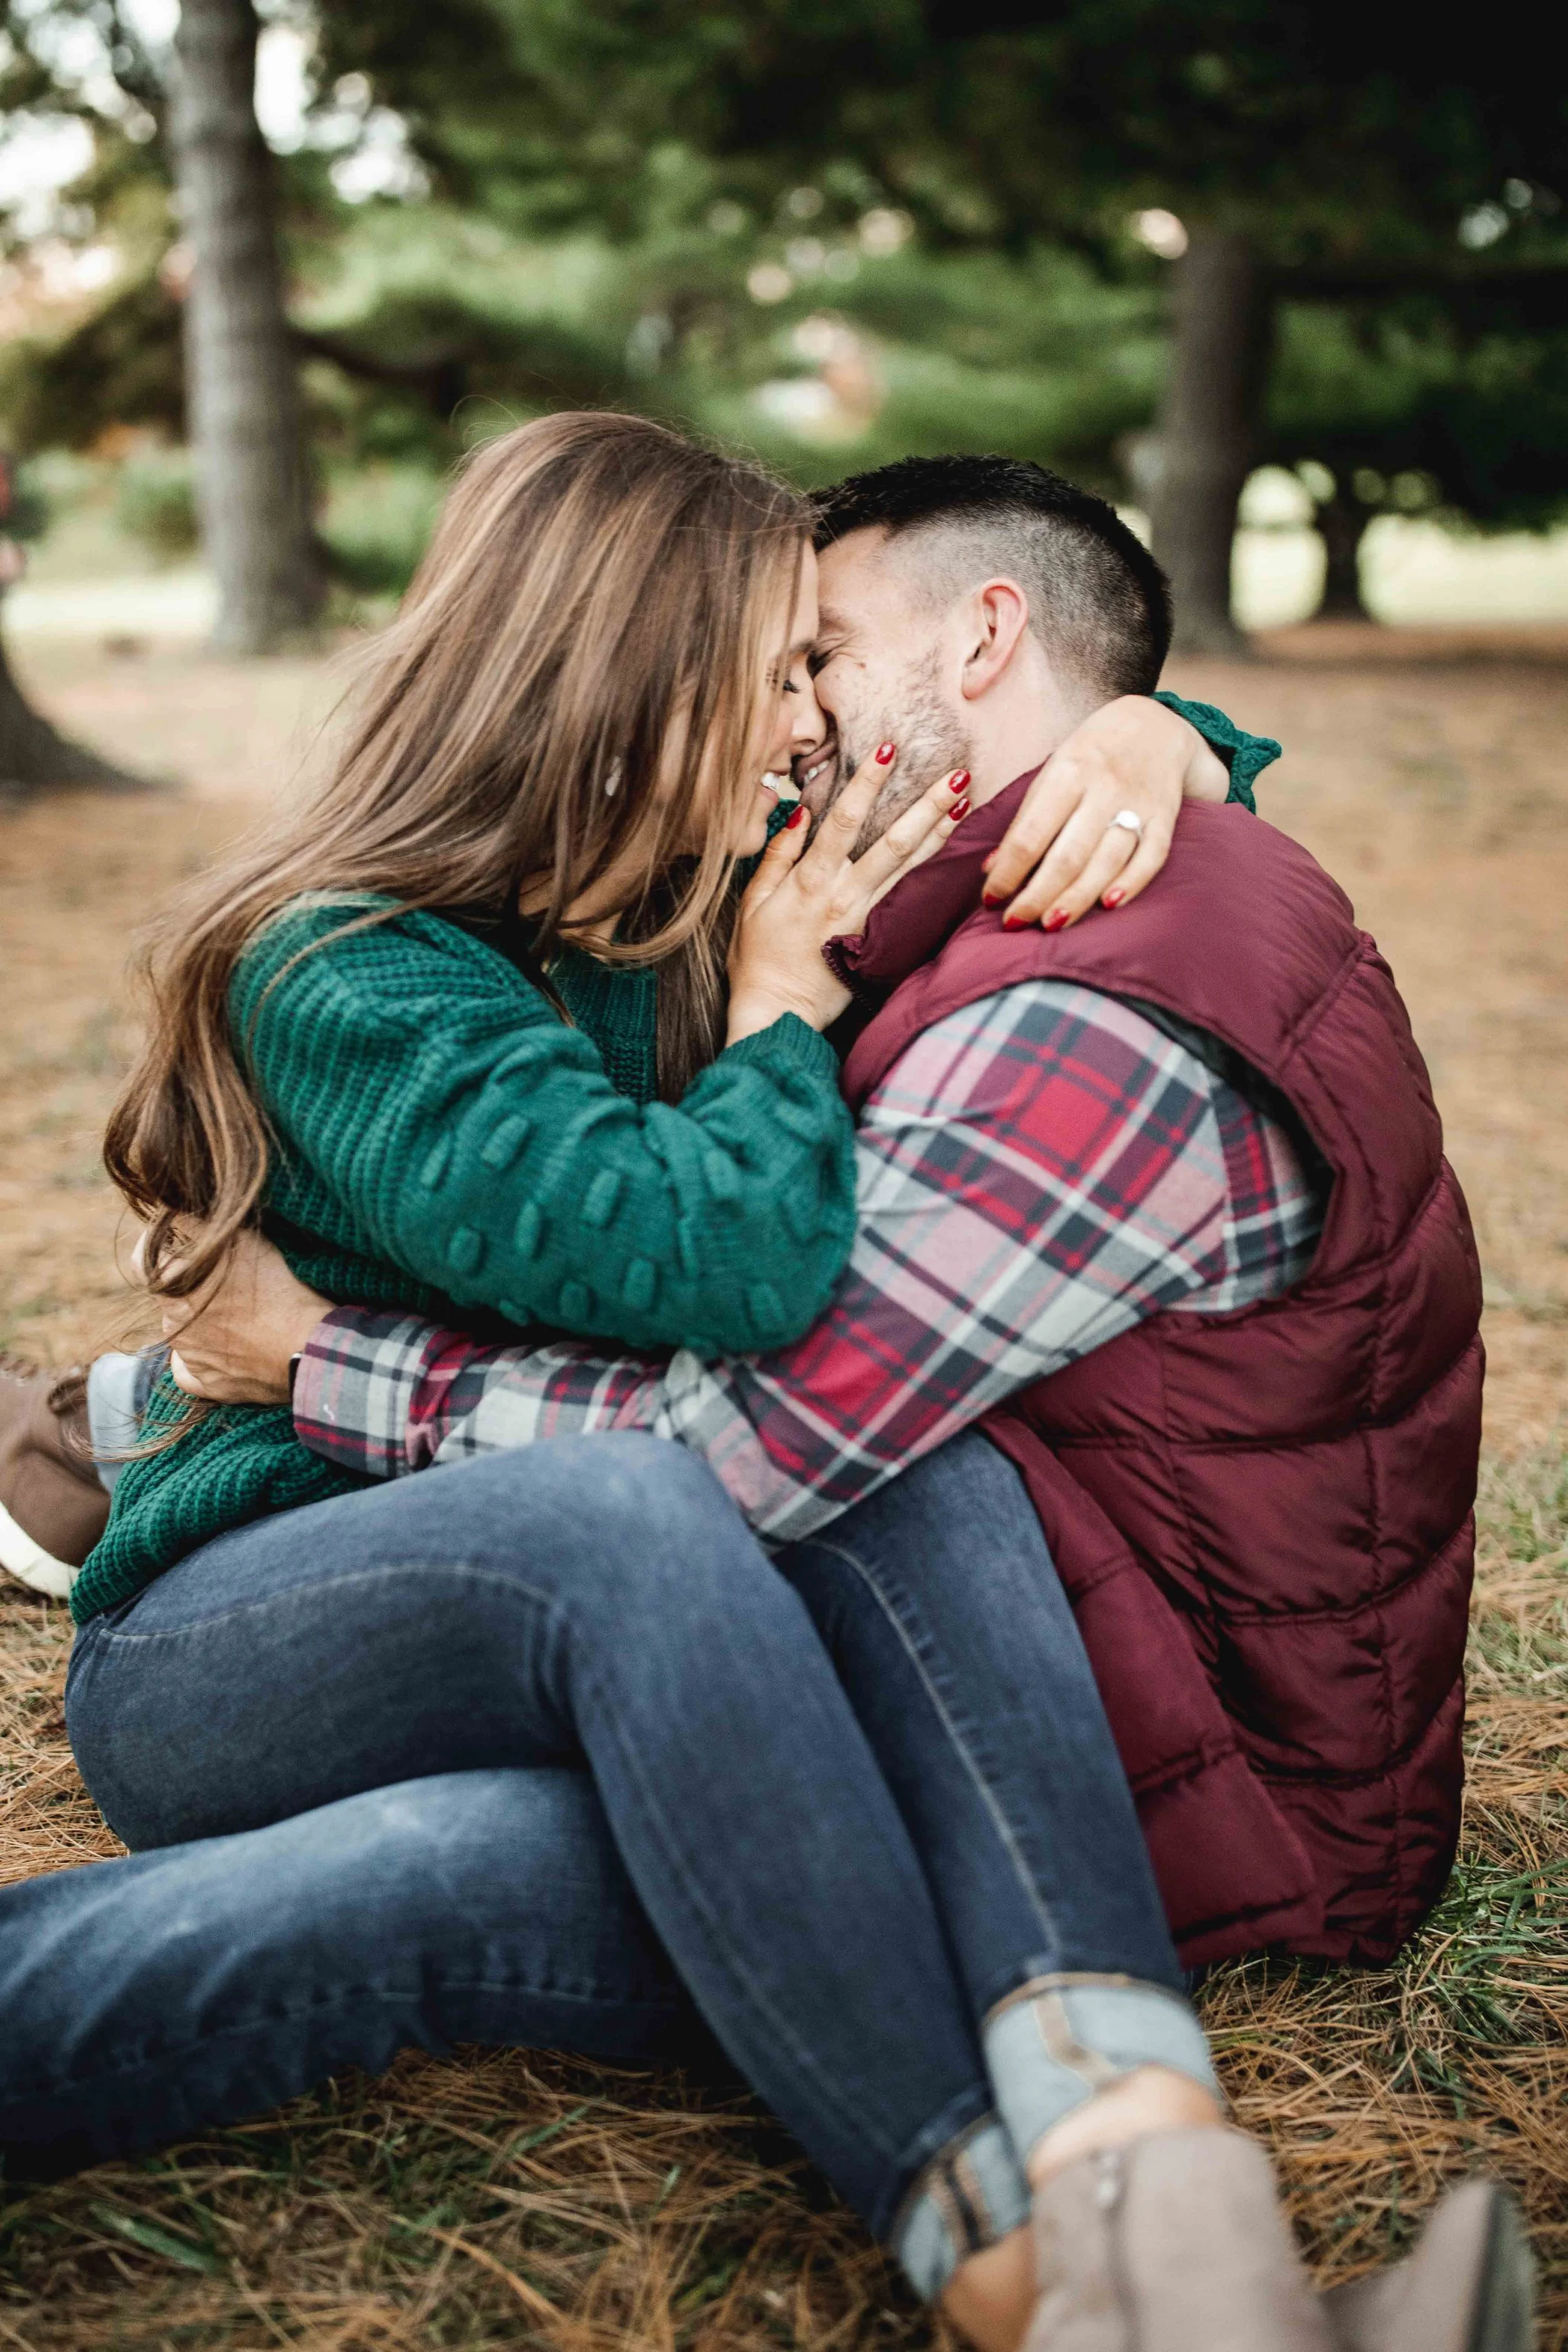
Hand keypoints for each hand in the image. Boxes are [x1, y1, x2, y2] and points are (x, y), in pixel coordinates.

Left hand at [153, 1226, 331, 1404]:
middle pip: (171, 1296)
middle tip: (234, 1281)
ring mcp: (188, 1358)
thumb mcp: (241, 1240)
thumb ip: (196, 1223)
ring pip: (186, 1332)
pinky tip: (232, 1350)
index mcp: (173, 1285)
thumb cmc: (280, 1287)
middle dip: (193, 1286)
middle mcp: (171, 1323)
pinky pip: (193, 1371)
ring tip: (248, 1315)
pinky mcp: (207, 1385)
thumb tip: (169, 1206)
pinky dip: (207, 1360)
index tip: (182, 1242)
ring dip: (206, 1321)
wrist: (309, 1346)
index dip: (161, 1247)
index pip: (143, 1259)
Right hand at [726, 744, 970, 1041]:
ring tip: (967, 803)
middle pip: (894, 842)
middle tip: (959, 773)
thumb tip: (800, 812)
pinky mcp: (877, 941)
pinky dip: (933, 877)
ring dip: (940, 835)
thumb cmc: (758, 958)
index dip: (868, 782)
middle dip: (927, 805)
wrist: (778, 1012)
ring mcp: (866, 919)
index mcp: (811, 881)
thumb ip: (777, 856)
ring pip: (910, 870)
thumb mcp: (753, 902)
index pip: (844, 820)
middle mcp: (845, 895)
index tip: (889, 748)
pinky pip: (910, 902)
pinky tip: (954, 857)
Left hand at [980, 696, 1229, 929]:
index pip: (1031, 833)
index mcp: (1068, 773)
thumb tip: (992, 869)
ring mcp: (1139, 803)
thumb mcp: (1052, 773)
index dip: (1009, 871)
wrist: (1153, 726)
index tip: (991, 899)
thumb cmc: (1091, 755)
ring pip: (1108, 860)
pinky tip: (1109, 905)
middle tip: (1016, 923)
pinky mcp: (1167, 816)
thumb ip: (1025, 820)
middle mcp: (1104, 788)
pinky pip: (1152, 856)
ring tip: (1051, 923)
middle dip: (1039, 894)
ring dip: (1079, 897)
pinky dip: (1132, 882)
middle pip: (1069, 854)